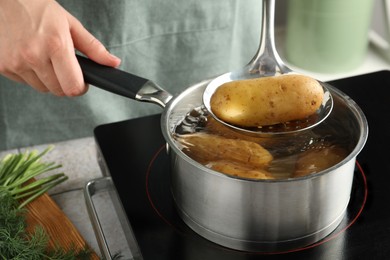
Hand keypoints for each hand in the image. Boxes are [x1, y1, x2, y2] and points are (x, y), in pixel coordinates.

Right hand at [0, 0, 120, 95]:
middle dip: (66, 83)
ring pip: (42, 88)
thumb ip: (94, 48)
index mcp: (56, 45)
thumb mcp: (70, 24)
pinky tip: (29, 57)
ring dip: (48, 80)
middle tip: (64, 66)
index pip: (73, 87)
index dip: (81, 88)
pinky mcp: (2, 66)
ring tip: (45, 57)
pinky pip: (25, 82)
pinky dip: (31, 75)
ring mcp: (16, 62)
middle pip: (59, 91)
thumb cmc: (38, 8)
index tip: (82, 82)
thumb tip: (113, 63)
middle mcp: (34, 56)